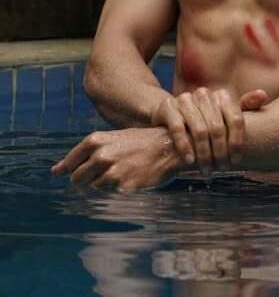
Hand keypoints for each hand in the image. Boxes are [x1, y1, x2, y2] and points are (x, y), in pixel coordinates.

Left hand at [51, 127, 181, 190]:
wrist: (169, 146)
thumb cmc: (140, 141)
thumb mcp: (114, 138)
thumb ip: (87, 152)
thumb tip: (55, 171)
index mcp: (96, 141)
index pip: (71, 161)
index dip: (65, 168)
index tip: (58, 173)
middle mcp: (101, 156)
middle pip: (78, 178)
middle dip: (86, 177)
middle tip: (103, 170)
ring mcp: (112, 173)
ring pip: (95, 186)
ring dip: (104, 182)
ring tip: (122, 169)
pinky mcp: (123, 187)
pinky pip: (111, 193)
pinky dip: (117, 187)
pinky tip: (130, 176)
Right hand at [151, 87, 267, 173]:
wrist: (171, 113)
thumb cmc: (205, 118)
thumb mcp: (224, 114)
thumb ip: (245, 107)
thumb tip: (264, 95)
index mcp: (222, 95)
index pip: (236, 119)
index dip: (238, 142)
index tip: (237, 161)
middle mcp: (204, 94)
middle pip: (218, 128)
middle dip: (220, 152)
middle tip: (221, 169)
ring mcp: (185, 99)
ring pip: (199, 130)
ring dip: (204, 154)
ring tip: (206, 170)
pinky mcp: (168, 107)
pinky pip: (178, 129)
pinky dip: (185, 147)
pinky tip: (190, 161)